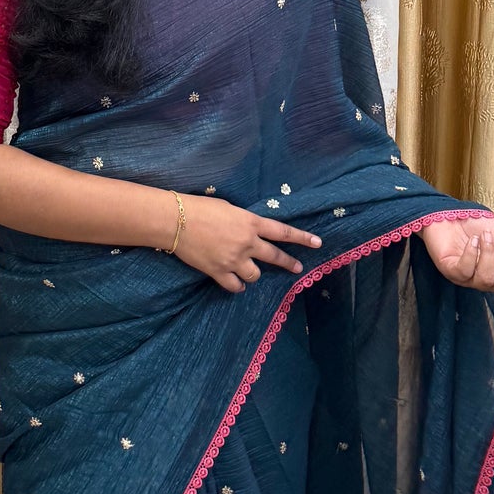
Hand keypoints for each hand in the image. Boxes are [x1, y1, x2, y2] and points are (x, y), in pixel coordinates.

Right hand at [177, 194, 322, 294]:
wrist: (176, 220)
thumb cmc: (200, 207)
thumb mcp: (230, 209)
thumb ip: (244, 221)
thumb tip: (250, 231)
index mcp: (250, 223)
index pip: (283, 232)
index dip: (302, 238)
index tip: (318, 243)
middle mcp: (247, 243)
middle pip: (274, 257)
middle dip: (288, 263)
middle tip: (297, 267)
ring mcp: (233, 259)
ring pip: (255, 275)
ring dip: (254, 274)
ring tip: (248, 271)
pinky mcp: (218, 271)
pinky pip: (235, 286)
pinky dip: (237, 285)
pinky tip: (235, 283)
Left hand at [420, 217, 493, 301]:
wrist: (451, 213)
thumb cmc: (476, 225)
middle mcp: (488, 279)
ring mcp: (469, 278)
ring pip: (485, 279)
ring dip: (488, 254)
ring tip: (485, 236)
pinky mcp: (451, 271)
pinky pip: (465, 271)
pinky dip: (471, 254)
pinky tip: (472, 241)